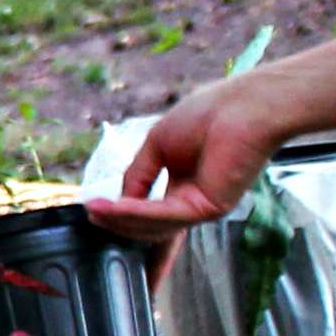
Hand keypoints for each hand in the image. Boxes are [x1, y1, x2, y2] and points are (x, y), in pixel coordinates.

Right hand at [87, 74, 280, 239]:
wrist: (243, 107)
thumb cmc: (208, 115)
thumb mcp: (158, 144)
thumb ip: (138, 173)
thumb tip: (119, 200)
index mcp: (183, 187)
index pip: (155, 218)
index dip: (127, 225)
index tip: (99, 220)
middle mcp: (192, 202)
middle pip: (150, 228)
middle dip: (119, 226)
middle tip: (92, 220)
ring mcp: (201, 208)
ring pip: (154, 225)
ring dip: (121, 219)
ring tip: (94, 212)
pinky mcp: (207, 208)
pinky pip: (164, 215)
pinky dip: (136, 212)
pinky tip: (114, 207)